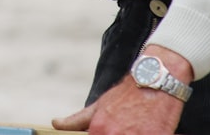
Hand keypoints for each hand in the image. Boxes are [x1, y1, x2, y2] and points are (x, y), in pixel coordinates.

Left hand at [51, 46, 189, 134]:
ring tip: (137, 126)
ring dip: (136, 134)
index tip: (109, 131)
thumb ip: (77, 120)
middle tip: (126, 127)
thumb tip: (56, 123)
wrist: (154, 80)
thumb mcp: (99, 106)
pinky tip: (150, 129)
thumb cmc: (125, 95)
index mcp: (98, 131)